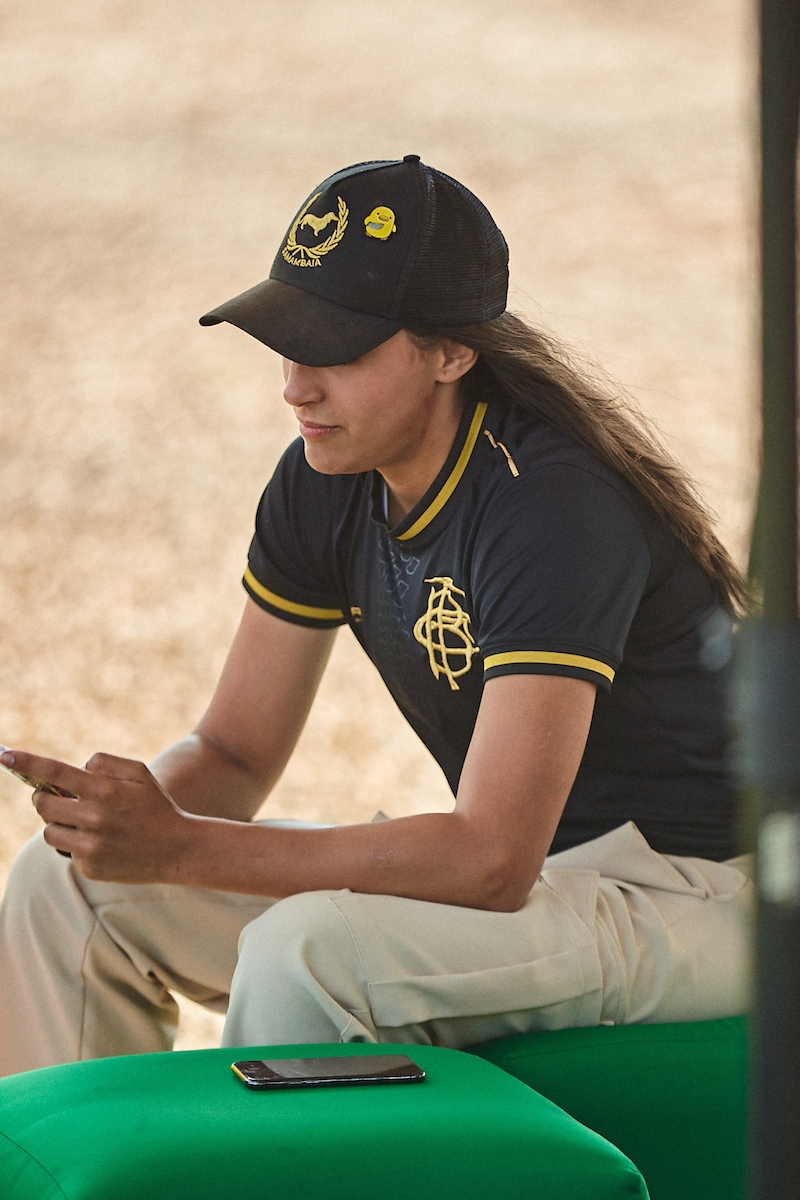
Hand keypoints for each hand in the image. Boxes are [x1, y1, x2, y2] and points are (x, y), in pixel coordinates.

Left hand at [1, 749, 191, 883]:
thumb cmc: (155, 806)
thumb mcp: (139, 772)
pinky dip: (78, 845)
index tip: (4, 755)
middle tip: (57, 797)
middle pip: (43, 804)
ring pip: (50, 831)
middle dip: (44, 797)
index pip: (55, 772)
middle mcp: (94, 818)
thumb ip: (105, 763)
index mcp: (105, 790)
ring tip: (83, 822)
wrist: (178, 849)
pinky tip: (102, 844)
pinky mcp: (90, 868)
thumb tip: (76, 769)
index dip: (26, 762)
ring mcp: (91, 846)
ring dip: (58, 823)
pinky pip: (67, 852)